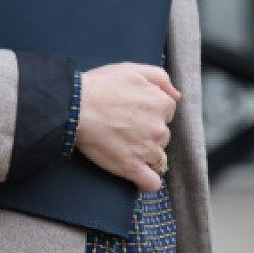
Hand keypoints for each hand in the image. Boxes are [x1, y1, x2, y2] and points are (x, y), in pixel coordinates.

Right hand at [76, 63, 180, 192]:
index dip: (151, 113)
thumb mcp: (134, 69)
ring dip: (146, 155)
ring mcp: (147, 150)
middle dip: (149, 134)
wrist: (76, 106)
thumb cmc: (102, 85)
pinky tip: (137, 175)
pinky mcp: (131, 168)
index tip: (135, 113)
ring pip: (157, 158)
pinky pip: (151, 183)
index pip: (167, 113)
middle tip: (126, 128)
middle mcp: (159, 128)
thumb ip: (161, 79)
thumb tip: (177, 96)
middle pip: (163, 136)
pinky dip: (147, 182)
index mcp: (162, 104)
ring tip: (125, 148)